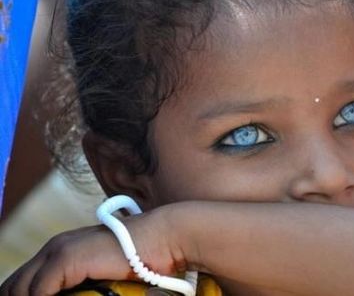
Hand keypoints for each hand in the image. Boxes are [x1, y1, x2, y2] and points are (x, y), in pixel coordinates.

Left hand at [0, 206, 185, 295]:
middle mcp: (55, 247)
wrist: (162, 239)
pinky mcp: (67, 257)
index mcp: (61, 250)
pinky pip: (38, 291)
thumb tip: (77, 294)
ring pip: (18, 289)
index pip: (22, 281)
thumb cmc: (141, 259)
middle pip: (13, 285)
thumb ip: (84, 285)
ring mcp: (59, 250)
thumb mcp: (104, 274)